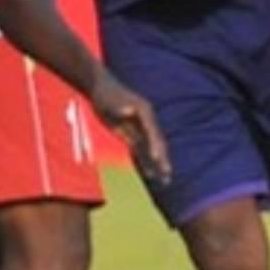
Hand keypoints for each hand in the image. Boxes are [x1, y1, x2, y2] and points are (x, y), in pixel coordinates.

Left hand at [90, 70, 170, 185]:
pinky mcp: (133, 134)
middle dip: (162, 158)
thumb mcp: (111, 100)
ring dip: (158, 164)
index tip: (157, 158)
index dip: (155, 145)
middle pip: (156, 142)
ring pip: (152, 149)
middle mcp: (146, 121)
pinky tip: (150, 175)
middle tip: (168, 174)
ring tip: (166, 180)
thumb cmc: (106, 94)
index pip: (151, 131)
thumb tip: (130, 110)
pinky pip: (141, 150)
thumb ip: (121, 107)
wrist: (101, 89)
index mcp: (144, 111)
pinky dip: (146, 162)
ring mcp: (141, 128)